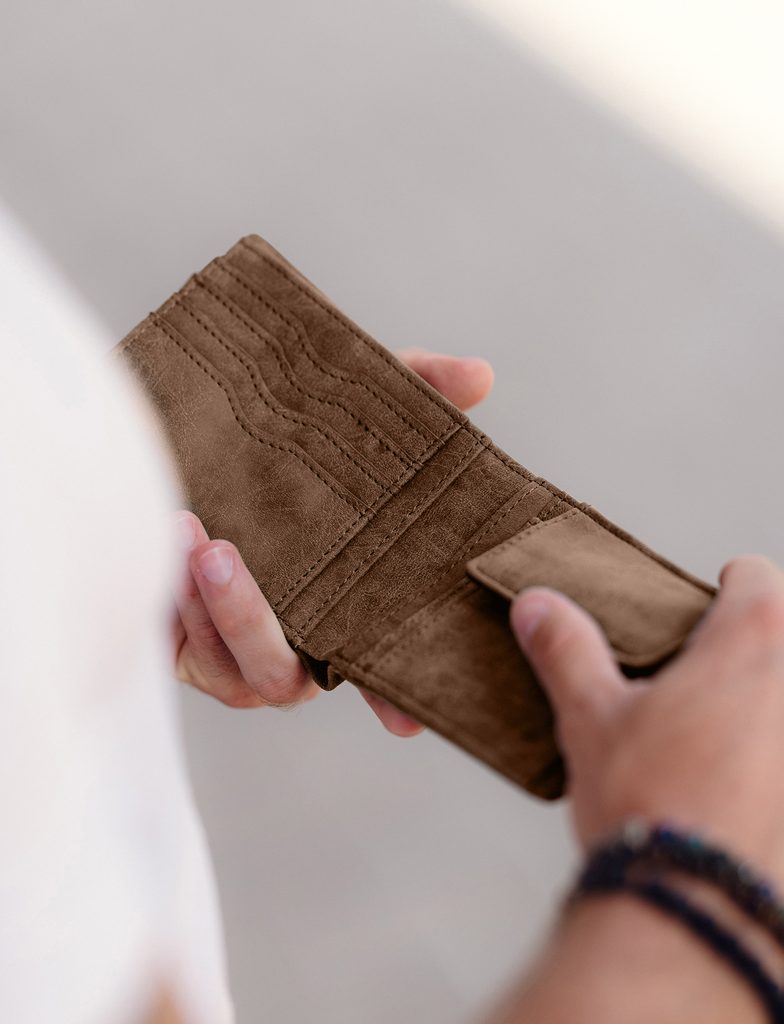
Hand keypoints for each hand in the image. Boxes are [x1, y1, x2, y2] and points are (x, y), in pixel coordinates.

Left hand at [169, 347, 493, 735]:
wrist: (178, 438)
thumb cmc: (276, 443)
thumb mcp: (345, 409)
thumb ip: (413, 388)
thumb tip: (480, 376)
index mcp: (341, 607)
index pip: (372, 663)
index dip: (388, 696)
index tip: (402, 721)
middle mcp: (292, 639)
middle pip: (286, 678)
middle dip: (252, 623)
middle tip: (222, 552)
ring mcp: (232, 649)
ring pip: (230, 666)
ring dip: (208, 607)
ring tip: (189, 531)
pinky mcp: (181, 643)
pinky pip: (179, 646)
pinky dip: (172, 601)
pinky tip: (165, 536)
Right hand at [509, 553, 783, 883]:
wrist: (695, 907)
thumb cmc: (651, 803)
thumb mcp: (590, 715)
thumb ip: (566, 650)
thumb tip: (537, 607)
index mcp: (753, 643)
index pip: (758, 579)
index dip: (729, 587)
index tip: (705, 606)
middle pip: (783, 639)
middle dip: (746, 653)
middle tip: (697, 680)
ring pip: (783, 700)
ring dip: (761, 709)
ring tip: (711, 741)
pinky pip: (783, 757)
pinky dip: (766, 763)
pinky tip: (734, 792)